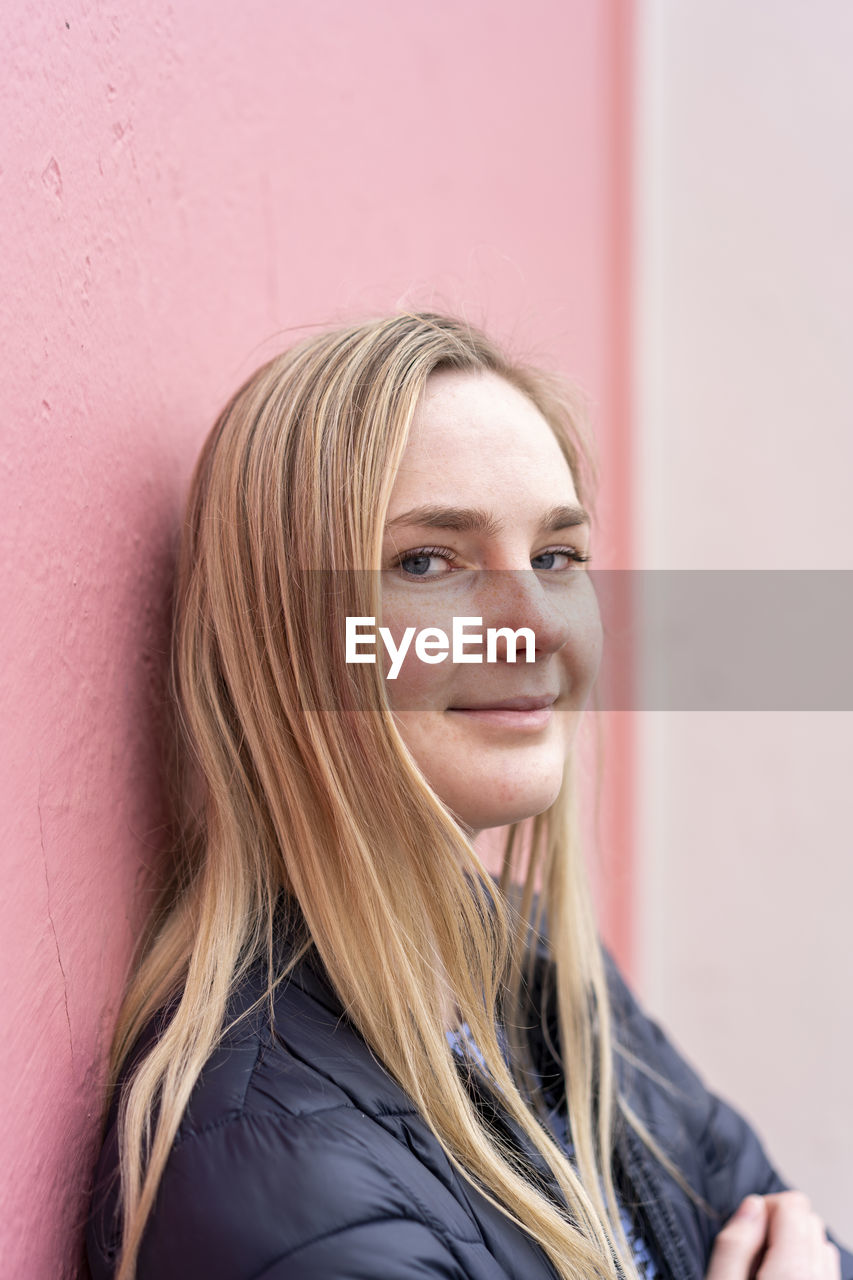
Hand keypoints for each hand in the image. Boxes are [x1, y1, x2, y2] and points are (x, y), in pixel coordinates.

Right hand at [705, 1191, 840, 1279]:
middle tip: (754, 1251)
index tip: (748, 1228)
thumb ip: (734, 1243)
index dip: (765, 1207)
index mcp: (792, 1270)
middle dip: (780, 1223)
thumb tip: (752, 1205)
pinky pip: (826, 1264)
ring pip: (819, 1240)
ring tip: (767, 1269)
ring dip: (794, 1243)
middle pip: (809, 1217)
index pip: (794, 1203)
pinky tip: (782, 1279)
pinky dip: (806, 1262)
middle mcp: (819, 1277)